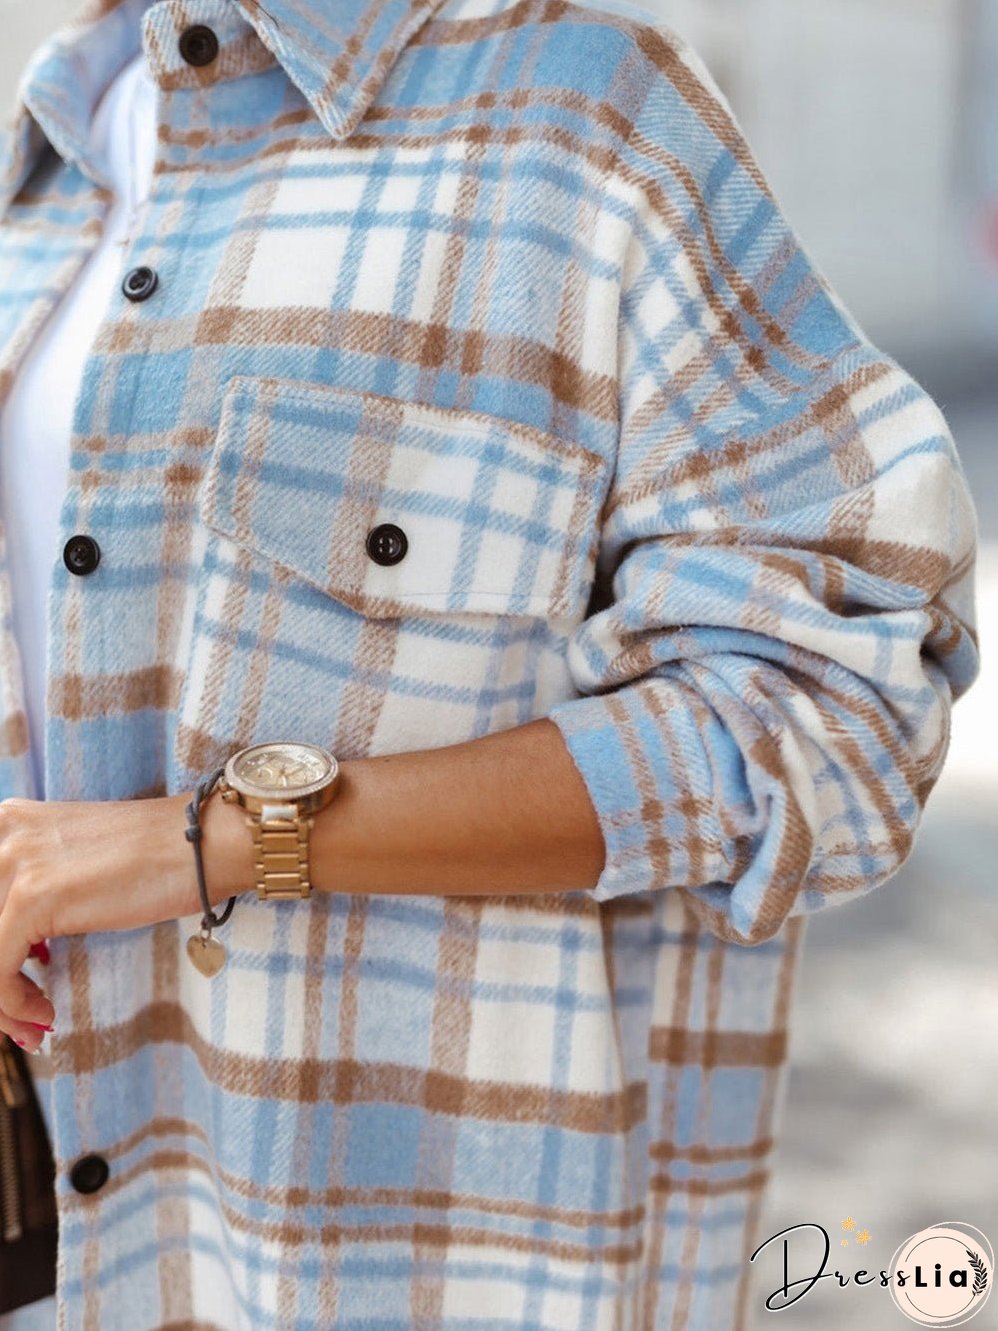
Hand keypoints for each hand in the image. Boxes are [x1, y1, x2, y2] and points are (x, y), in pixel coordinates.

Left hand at [0, 791, 254, 1050]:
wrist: (204, 845)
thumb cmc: (156, 859)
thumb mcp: (78, 864)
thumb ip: (37, 890)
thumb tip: (21, 950)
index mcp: (7, 822)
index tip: (17, 981)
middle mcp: (3, 835)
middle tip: (23, 1017)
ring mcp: (15, 862)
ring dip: (3, 1005)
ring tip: (34, 1025)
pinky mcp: (31, 898)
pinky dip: (13, 1005)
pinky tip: (45, 1014)